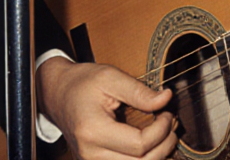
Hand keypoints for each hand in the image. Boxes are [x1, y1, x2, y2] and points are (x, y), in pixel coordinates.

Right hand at [37, 57, 177, 159]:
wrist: (57, 94)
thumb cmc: (82, 83)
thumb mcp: (110, 77)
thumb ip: (139, 91)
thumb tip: (166, 98)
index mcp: (92, 130)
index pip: (139, 144)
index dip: (161, 130)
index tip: (167, 112)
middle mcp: (90, 153)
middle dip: (164, 145)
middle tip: (172, 124)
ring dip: (157, 155)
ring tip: (166, 135)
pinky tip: (153, 147)